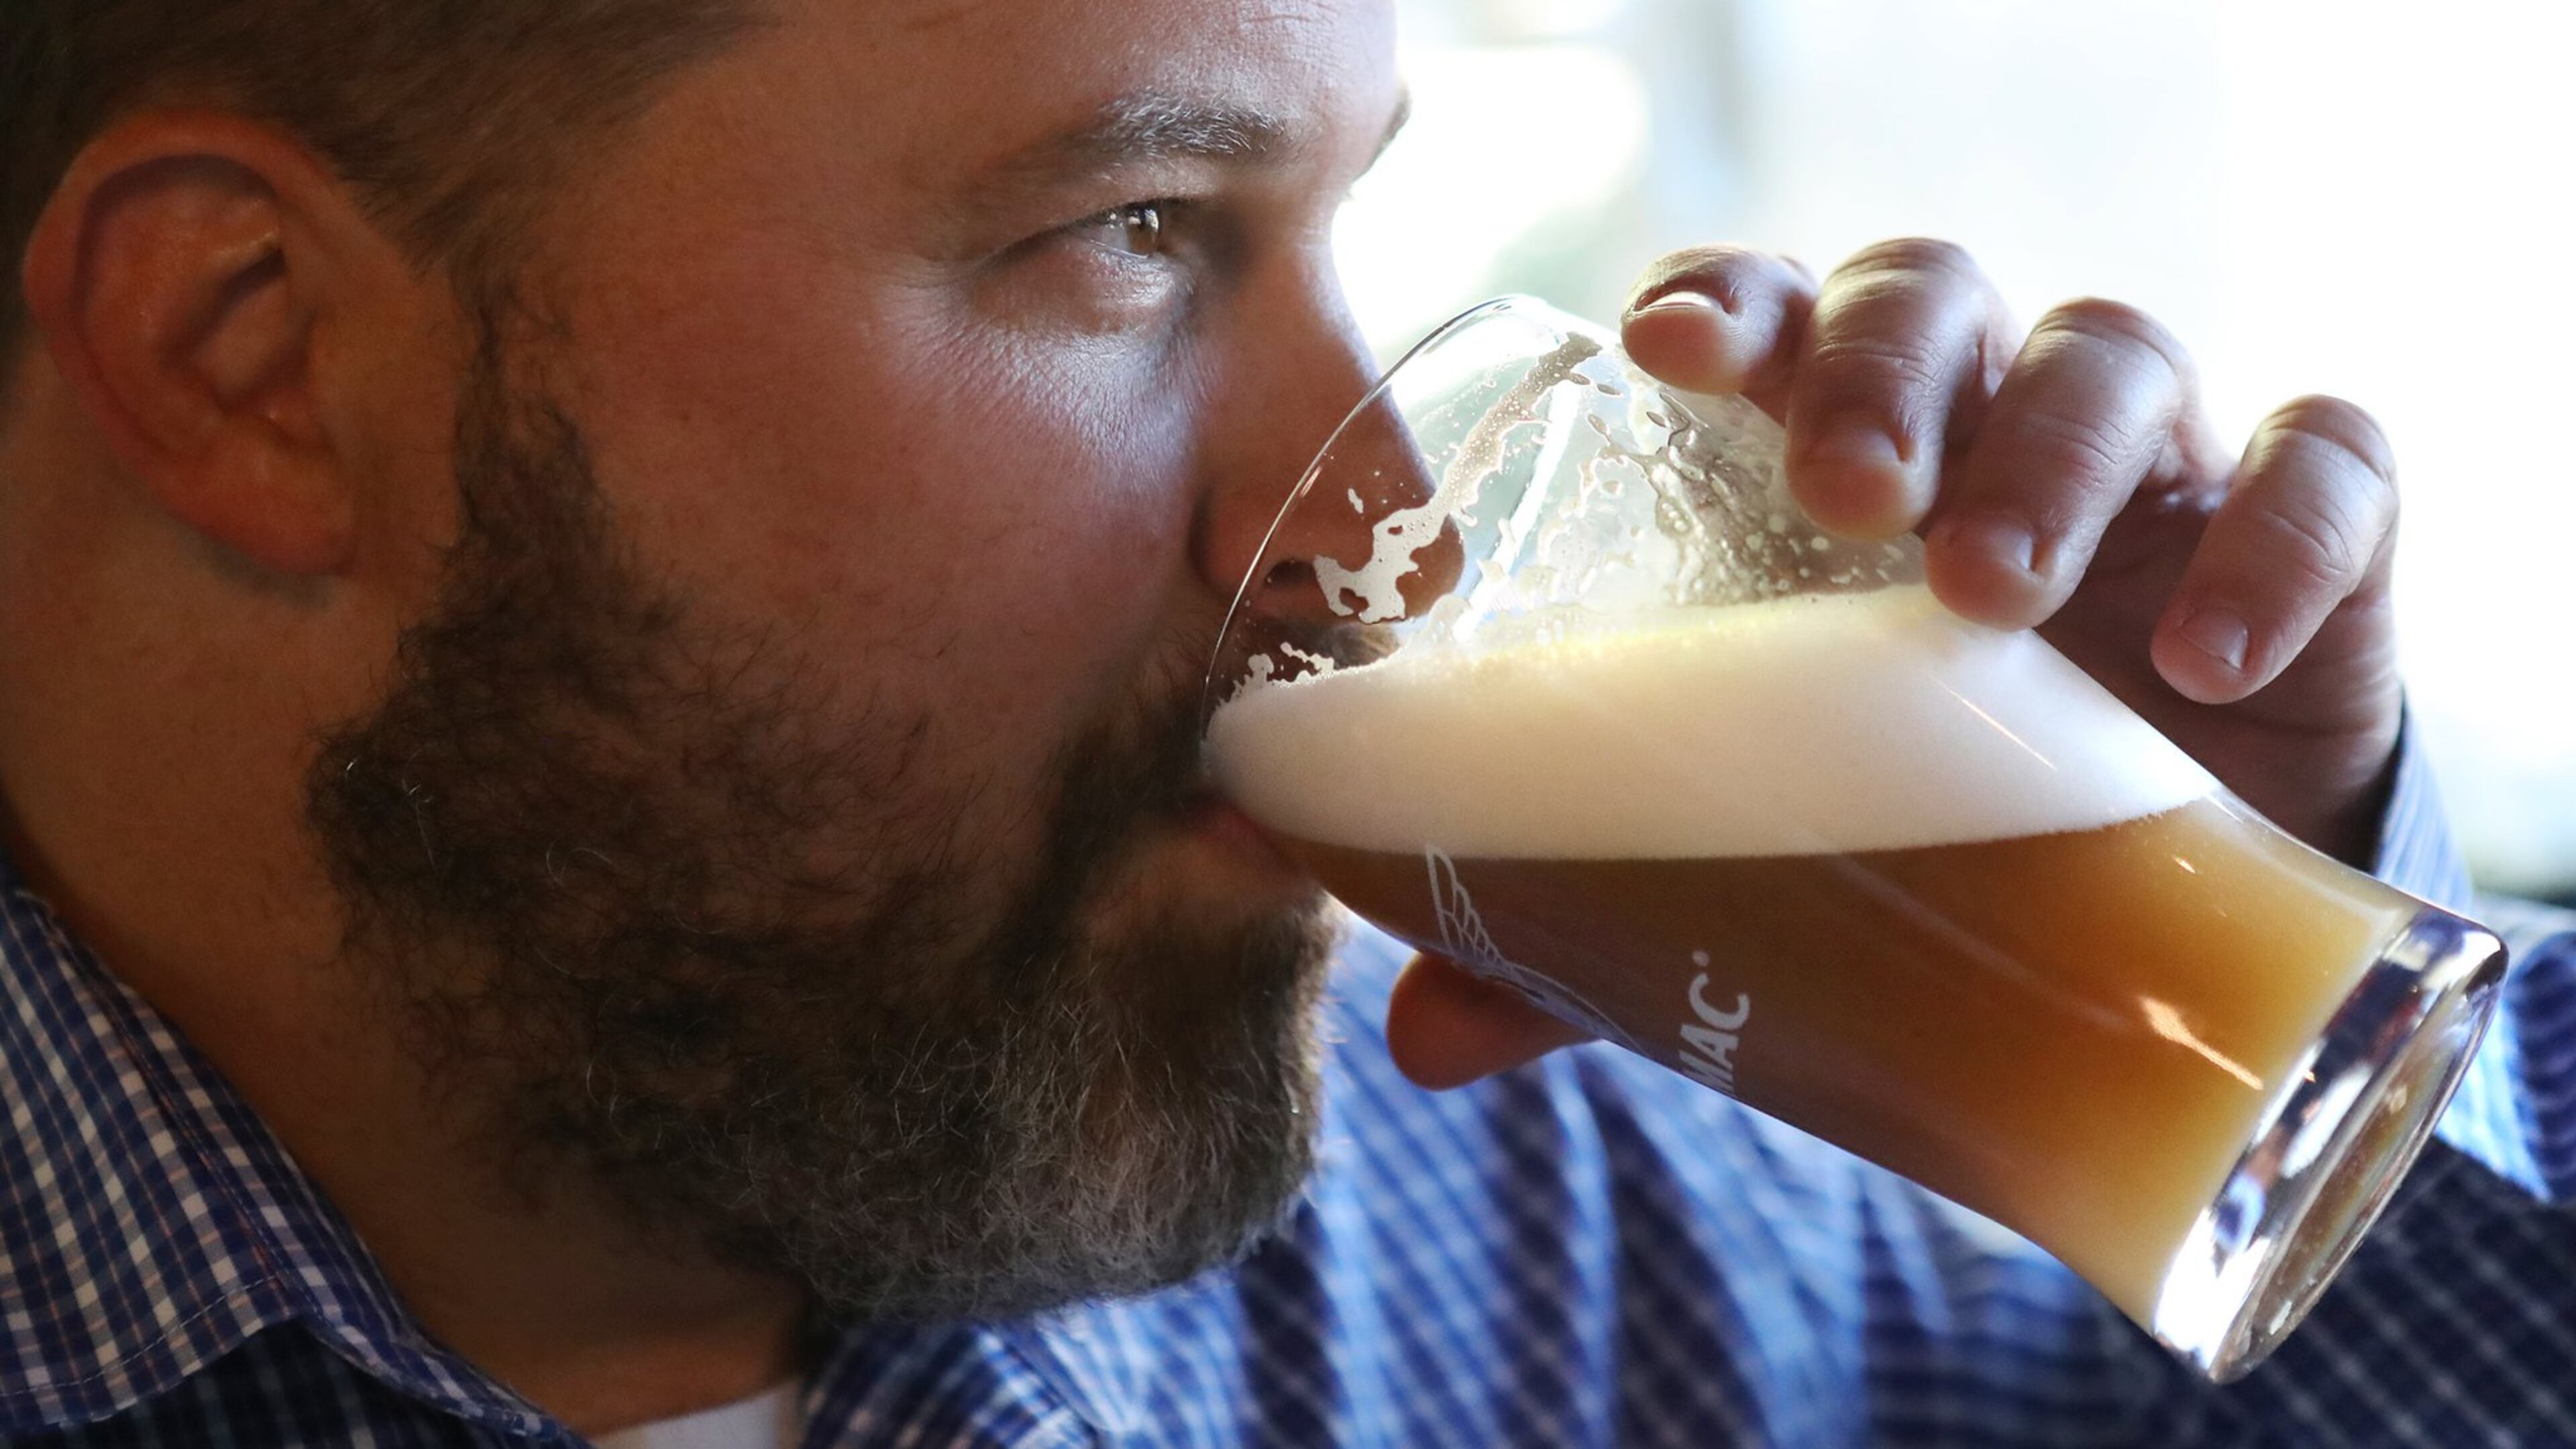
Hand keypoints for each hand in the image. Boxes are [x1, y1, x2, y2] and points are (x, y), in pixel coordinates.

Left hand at [1385, 238, 2404, 1090]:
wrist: (2166, 908)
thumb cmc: (1927, 821)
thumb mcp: (1767, 856)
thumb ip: (1606, 914)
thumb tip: (1422, 1037)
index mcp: (1830, 462)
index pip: (1770, 311)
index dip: (1722, 298)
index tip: (1661, 350)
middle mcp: (1982, 427)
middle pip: (1931, 298)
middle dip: (1877, 371)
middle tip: (1840, 496)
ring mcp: (2152, 471)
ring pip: (2112, 355)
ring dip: (2044, 453)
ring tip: (1983, 595)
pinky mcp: (2313, 546)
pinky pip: (2329, 472)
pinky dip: (2277, 545)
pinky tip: (2203, 662)